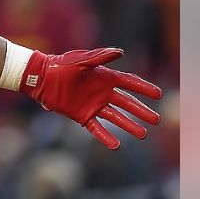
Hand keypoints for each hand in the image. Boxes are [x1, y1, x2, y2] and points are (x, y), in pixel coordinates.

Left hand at [20, 47, 162, 149]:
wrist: (41, 78)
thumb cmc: (60, 65)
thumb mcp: (81, 60)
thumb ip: (100, 57)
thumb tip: (121, 52)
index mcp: (104, 77)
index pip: (129, 83)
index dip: (143, 88)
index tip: (158, 94)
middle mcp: (102, 92)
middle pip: (126, 103)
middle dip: (141, 111)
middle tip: (156, 120)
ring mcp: (93, 105)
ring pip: (116, 117)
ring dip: (129, 125)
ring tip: (143, 134)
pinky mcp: (82, 116)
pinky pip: (97, 128)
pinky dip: (106, 137)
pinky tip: (116, 146)